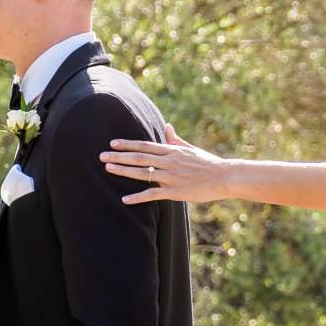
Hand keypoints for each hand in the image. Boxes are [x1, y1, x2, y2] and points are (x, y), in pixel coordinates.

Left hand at [101, 124, 231, 204]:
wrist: (224, 177)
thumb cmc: (208, 163)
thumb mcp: (191, 149)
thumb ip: (175, 140)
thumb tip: (166, 126)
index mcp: (172, 151)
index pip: (145, 146)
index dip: (127, 144)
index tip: (112, 143)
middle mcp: (169, 162)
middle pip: (139, 157)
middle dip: (119, 156)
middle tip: (101, 156)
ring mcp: (171, 177)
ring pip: (143, 173)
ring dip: (123, 170)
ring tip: (108, 168)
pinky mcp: (175, 192)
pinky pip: (152, 194)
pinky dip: (138, 197)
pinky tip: (124, 199)